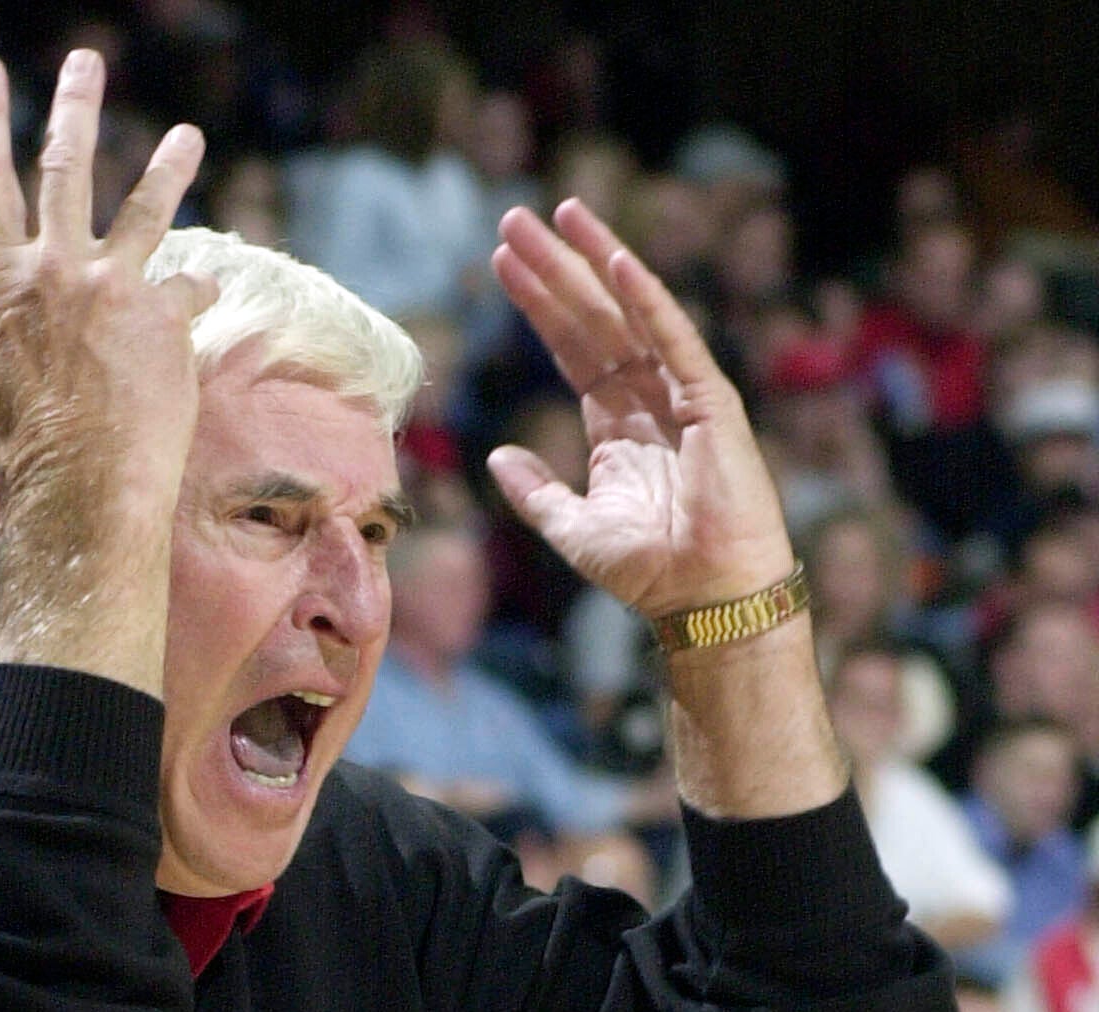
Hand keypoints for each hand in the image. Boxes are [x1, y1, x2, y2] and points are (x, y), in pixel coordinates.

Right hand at [0, 50, 214, 549]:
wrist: (82, 480)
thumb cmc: (10, 443)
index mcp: (0, 278)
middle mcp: (58, 267)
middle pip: (66, 164)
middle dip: (75, 103)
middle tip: (85, 60)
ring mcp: (115, 286)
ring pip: (148, 206)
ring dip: (170, 165)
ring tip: (189, 138)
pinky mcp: (164, 314)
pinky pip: (188, 287)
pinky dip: (196, 289)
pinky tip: (209, 287)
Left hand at [488, 200, 792, 617]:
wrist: (704, 599)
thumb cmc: (649, 571)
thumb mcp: (571, 528)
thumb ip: (534, 490)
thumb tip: (497, 456)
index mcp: (618, 423)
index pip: (571, 348)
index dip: (538, 305)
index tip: (501, 263)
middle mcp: (649, 398)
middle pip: (592, 318)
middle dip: (554, 269)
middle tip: (514, 219)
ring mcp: (682, 394)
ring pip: (630, 314)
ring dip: (594, 262)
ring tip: (560, 214)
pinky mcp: (711, 403)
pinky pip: (676, 341)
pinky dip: (648, 301)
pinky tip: (617, 262)